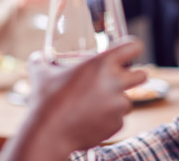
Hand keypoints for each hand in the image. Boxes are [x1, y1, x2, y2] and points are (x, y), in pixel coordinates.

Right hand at [0, 39, 146, 159]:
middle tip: (122, 79)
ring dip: (117, 101)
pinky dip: (109, 119)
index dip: (134, 47)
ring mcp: (118, 105)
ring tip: (95, 104)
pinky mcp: (117, 124)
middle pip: (142, 75)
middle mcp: (115, 82)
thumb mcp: (40, 73)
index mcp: (102, 63)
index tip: (131, 51)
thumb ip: (41, 61)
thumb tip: (37, 57)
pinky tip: (91, 119)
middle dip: (135, 76)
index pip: (134, 46)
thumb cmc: (45, 99)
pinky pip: (119, 119)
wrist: (49, 133)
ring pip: (128, 100)